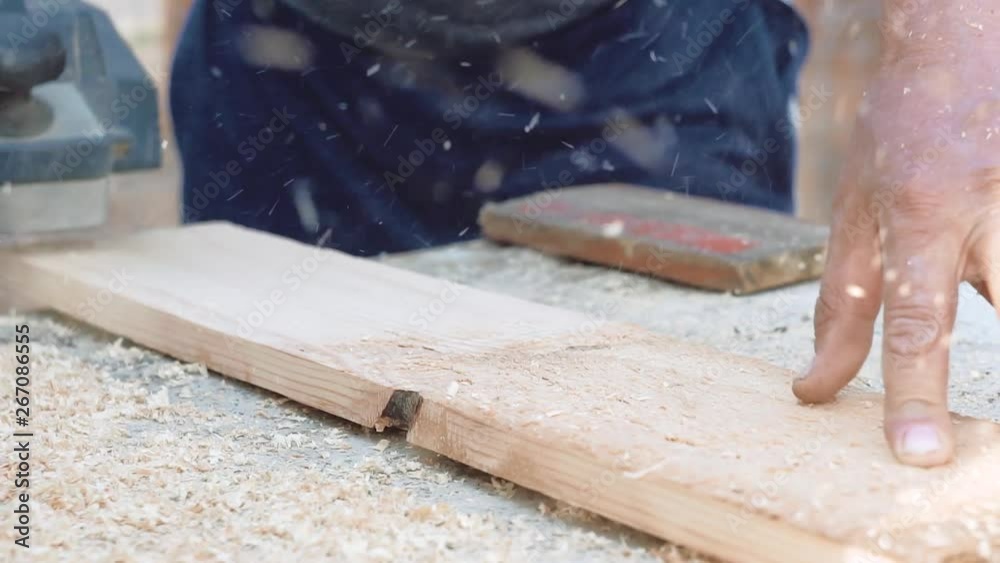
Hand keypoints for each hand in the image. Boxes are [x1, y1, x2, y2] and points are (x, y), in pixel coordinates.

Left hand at [793, 40, 999, 465]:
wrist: (962, 41)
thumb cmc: (898, 136)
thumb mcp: (854, 215)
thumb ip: (841, 308)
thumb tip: (813, 390)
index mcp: (921, 217)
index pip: (915, 324)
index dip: (916, 396)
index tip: (920, 455)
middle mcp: (991, 209)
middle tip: (974, 417)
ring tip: (976, 311)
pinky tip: (989, 253)